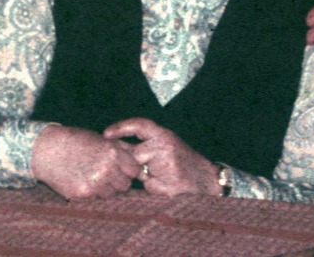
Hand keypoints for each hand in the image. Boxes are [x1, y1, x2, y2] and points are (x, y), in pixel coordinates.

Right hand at [30, 124, 139, 198]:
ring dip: (105, 189)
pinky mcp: (82, 194)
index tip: (121, 168)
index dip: (128, 169)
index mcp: (112, 153)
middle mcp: (105, 169)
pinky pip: (95, 198)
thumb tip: (140, 156)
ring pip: (110, 194)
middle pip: (125, 185)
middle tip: (107, 174)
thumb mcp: (100, 139)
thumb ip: (121, 149)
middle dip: (118, 181)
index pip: (134, 169)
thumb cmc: (75, 140)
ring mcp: (93, 184)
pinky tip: (82, 180)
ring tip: (93, 177)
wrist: (48, 149)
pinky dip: (91, 193)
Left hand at [103, 118, 218, 196]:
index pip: (139, 124)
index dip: (121, 127)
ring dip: (146, 177)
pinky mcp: (170, 179)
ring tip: (163, 176)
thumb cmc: (182, 165)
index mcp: (164, 134)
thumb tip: (115, 150)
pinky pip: (150, 186)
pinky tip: (168, 185)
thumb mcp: (164, 149)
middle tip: (146, 169)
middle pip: (134, 153)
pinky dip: (155, 188)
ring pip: (140, 171)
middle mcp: (165, 144)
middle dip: (135, 164)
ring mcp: (168, 162)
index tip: (106, 133)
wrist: (207, 180)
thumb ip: (143, 148)